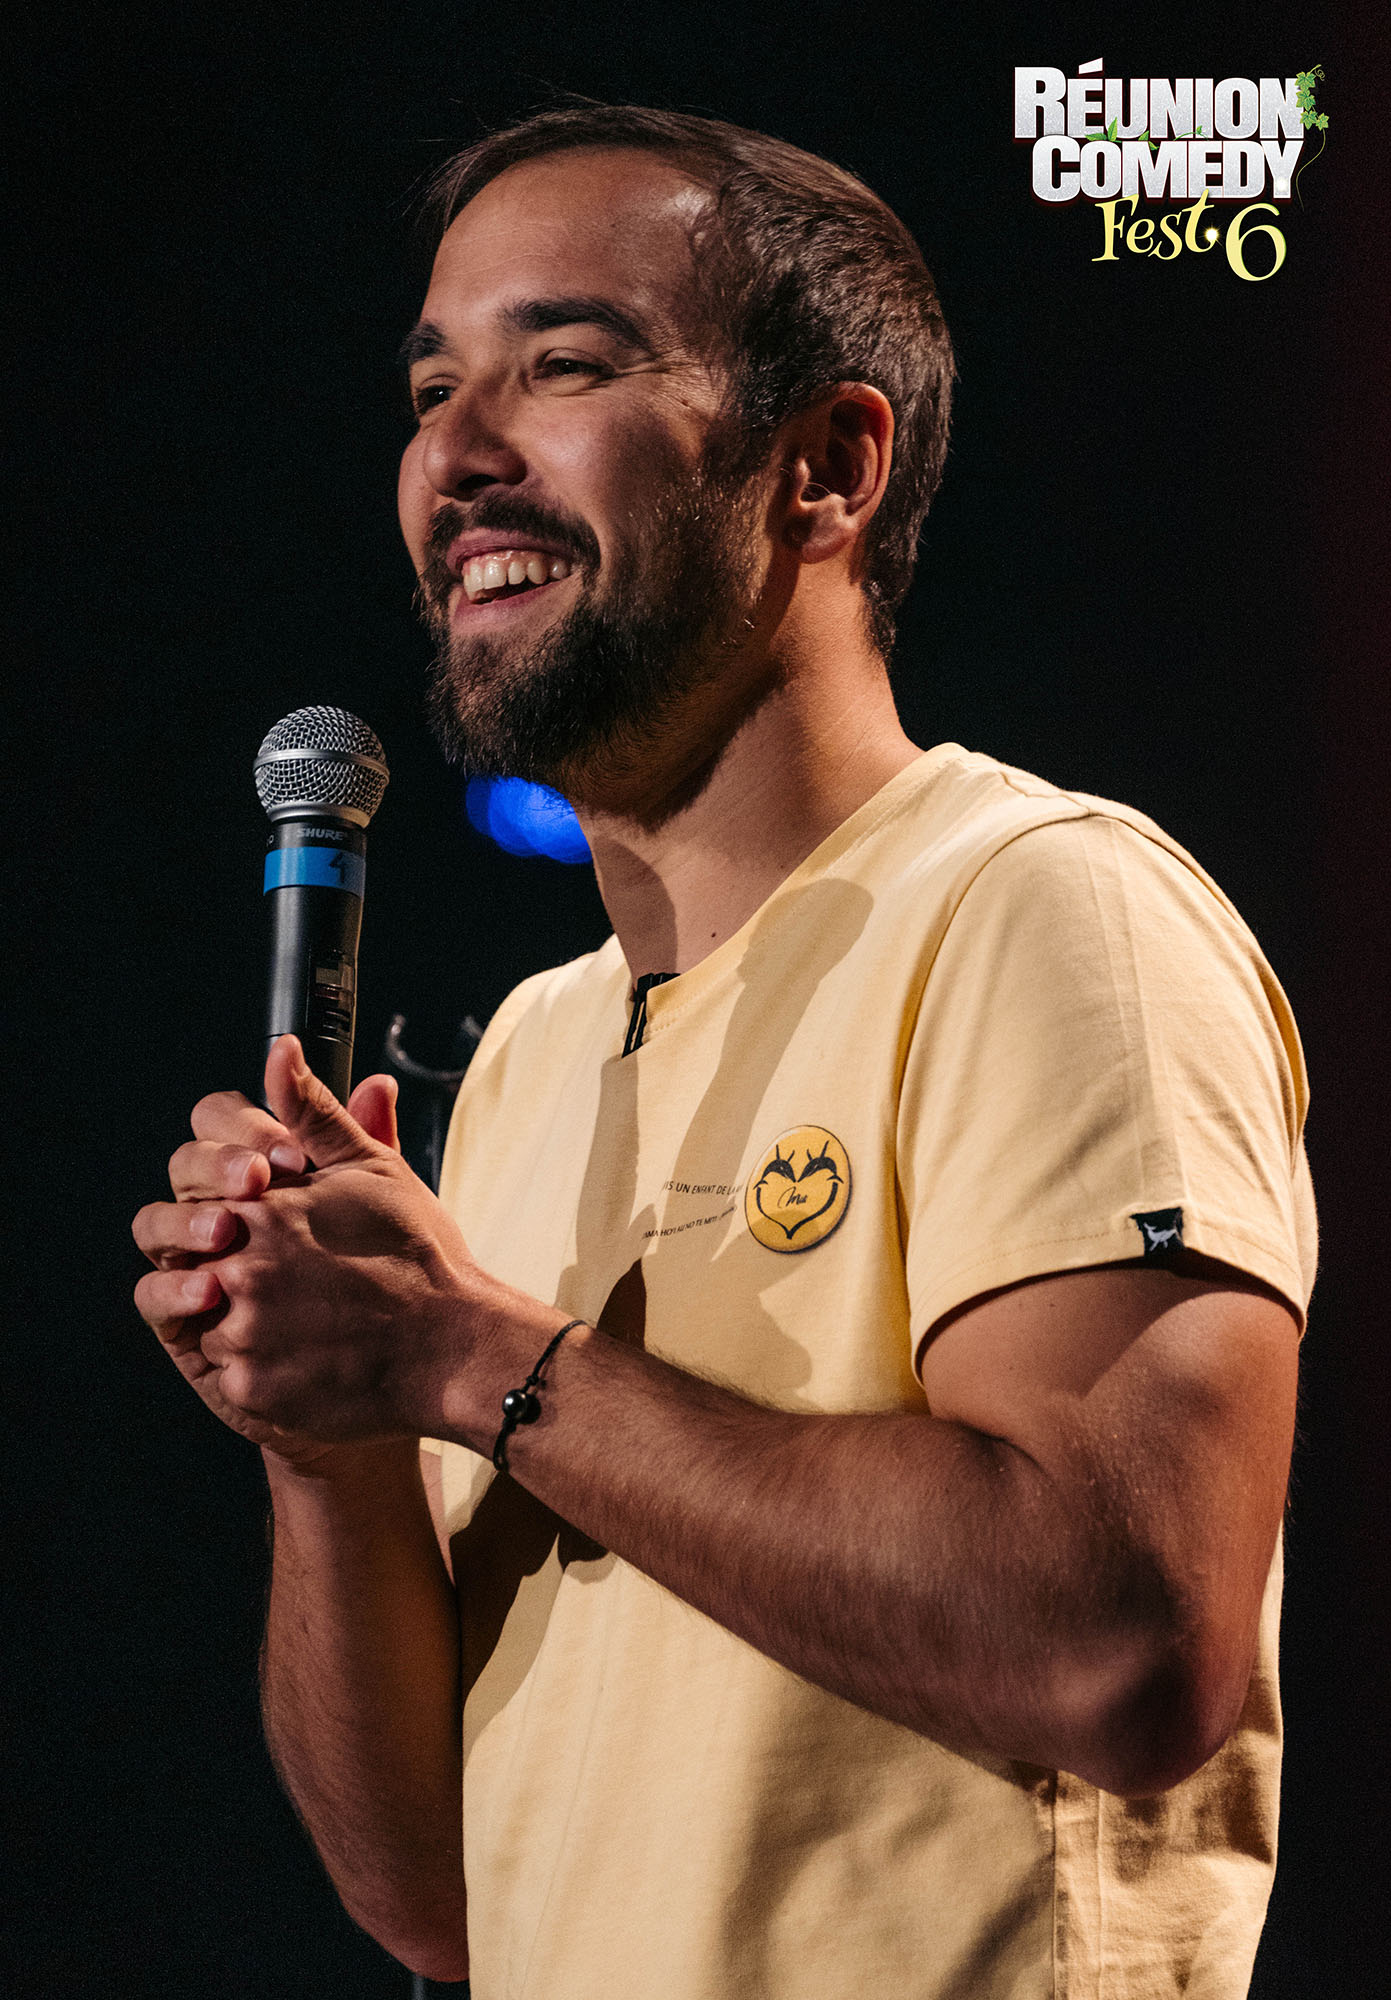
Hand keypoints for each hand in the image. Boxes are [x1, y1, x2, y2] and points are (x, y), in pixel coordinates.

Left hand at [133, 1037, 483, 1456]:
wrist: (455, 1347)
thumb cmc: (418, 1256)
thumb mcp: (368, 1169)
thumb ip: (312, 1111)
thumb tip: (280, 1051)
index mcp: (261, 1206)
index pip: (194, 1198)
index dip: (224, 1209)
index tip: (262, 1220)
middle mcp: (240, 1267)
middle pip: (187, 1259)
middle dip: (226, 1263)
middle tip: (282, 1277)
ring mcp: (240, 1332)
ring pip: (198, 1317)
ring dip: (233, 1314)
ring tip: (296, 1315)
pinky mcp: (247, 1388)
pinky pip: (221, 1372)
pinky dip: (252, 1362)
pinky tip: (302, 1353)